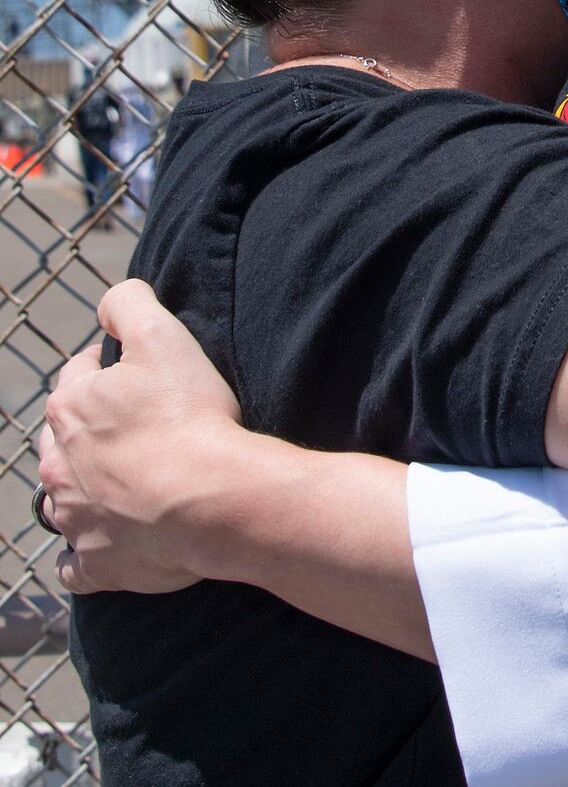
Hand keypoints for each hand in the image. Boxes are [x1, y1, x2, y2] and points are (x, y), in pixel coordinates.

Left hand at [38, 279, 242, 593]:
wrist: (212, 499)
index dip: (107, 369)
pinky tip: (107, 544)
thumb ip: (129, 304)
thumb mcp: (163, 337)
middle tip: (132, 431)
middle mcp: (59, 465)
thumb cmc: (189, 417)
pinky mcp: (95, 563)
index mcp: (71, 409)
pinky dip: (85, 556)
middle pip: (61, 441)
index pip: (78, 376)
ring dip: (81, 492)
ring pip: (60, 501)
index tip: (137, 375)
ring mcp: (74, 518)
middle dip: (86, 432)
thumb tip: (112, 299)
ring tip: (122, 486)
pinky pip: (76, 565)